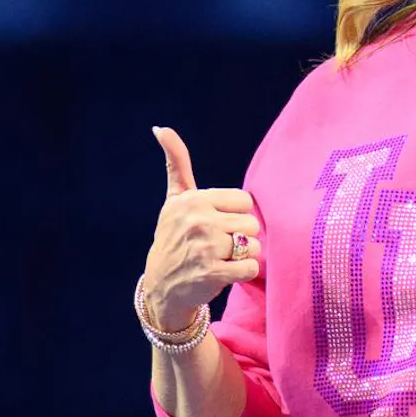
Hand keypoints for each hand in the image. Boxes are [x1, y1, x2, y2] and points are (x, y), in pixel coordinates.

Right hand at [141, 127, 261, 331]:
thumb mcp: (175, 200)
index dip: (235, 215)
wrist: (161, 287)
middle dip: (240, 237)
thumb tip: (162, 128)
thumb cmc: (174, 238)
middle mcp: (197, 221)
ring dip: (243, 256)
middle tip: (218, 246)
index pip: (244, 201)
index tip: (216, 224)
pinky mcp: (212, 274)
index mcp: (193, 200)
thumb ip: (177, 163)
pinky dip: (244, 273)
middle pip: (251, 223)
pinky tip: (226, 273)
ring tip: (221, 259)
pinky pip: (251, 268)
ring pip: (254, 246)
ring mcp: (204, 248)